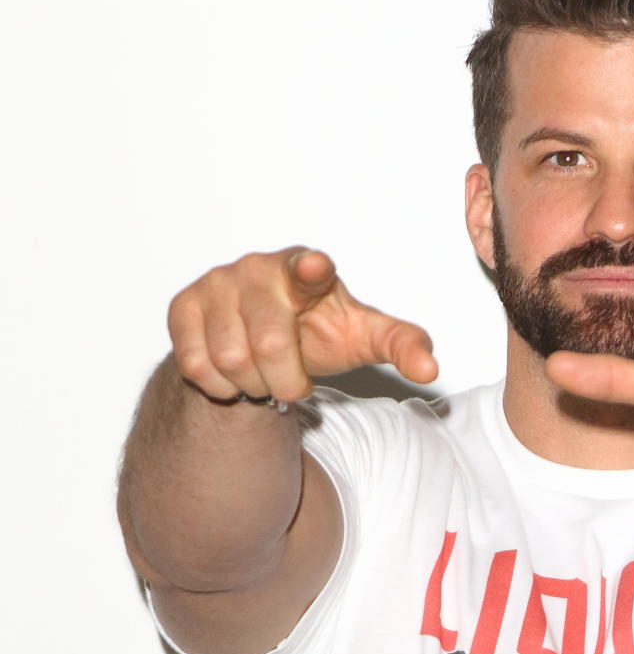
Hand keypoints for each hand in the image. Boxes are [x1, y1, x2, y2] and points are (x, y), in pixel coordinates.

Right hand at [168, 247, 436, 402]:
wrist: (262, 341)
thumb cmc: (320, 330)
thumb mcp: (364, 338)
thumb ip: (402, 345)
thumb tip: (430, 370)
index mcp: (308, 268)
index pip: (309, 267)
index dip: (310, 270)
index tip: (315, 268)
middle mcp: (258, 267)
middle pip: (271, 344)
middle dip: (287, 380)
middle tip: (293, 382)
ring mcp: (216, 282)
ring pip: (231, 360)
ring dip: (253, 385)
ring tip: (263, 374)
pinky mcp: (183, 305)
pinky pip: (195, 364)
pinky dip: (219, 386)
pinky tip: (233, 375)